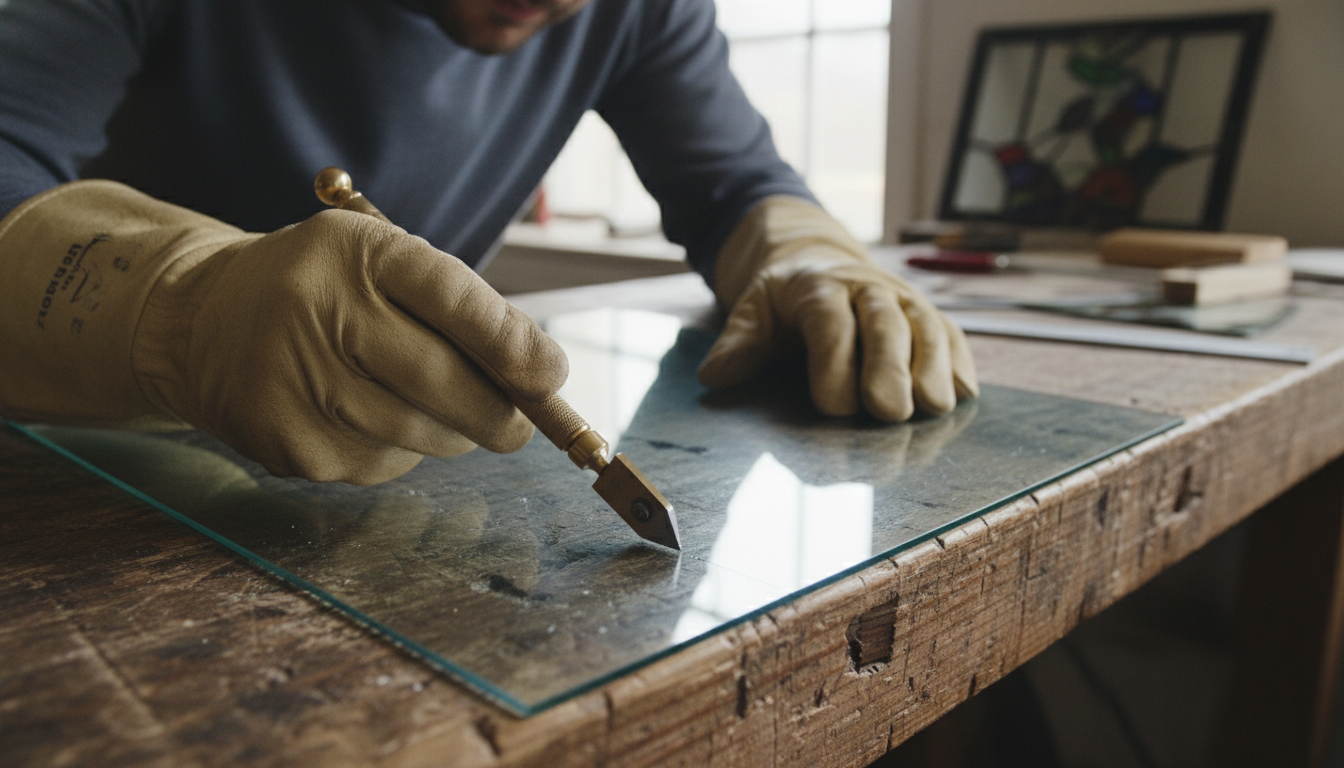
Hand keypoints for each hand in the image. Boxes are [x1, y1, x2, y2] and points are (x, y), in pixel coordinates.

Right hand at [0, 181, 566, 484]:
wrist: (200, 321)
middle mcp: (318, 312)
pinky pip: (381, 464)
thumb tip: (542, 378)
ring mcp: (296, 382)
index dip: (513, 344)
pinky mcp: (286, 443)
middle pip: (443, 382)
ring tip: (425, 404)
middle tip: (522, 423)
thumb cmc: (324, 290)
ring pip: (420, 434)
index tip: (552, 375)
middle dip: (502, 412)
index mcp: (356, 252)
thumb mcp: (383, 264)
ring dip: (451, 432)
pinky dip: (398, 450)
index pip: (451, 298)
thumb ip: (462, 308)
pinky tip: (365, 417)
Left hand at [697, 196, 976, 420]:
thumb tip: (713, 376)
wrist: (818, 260)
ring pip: (928, 329)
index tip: (833, 407)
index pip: (831, 322)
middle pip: (887, 326)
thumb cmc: (785, 300)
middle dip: (890, 369)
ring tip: (932, 408)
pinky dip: (959, 363)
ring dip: (933, 368)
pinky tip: (962, 393)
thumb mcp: (753, 310)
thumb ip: (739, 342)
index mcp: (820, 288)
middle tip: (890, 413)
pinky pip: (952, 336)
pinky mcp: (930, 317)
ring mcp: (905, 301)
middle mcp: (869, 290)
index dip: (834, 362)